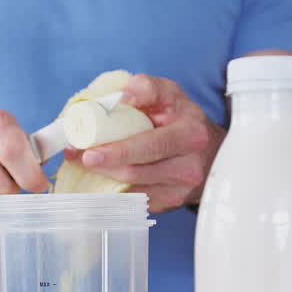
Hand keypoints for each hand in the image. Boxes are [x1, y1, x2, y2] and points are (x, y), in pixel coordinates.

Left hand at [69, 74, 224, 212]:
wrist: (211, 154)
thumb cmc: (184, 120)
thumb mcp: (172, 95)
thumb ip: (148, 88)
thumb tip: (121, 96)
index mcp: (190, 133)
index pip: (151, 144)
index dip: (119, 150)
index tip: (91, 150)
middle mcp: (189, 165)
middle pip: (137, 170)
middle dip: (104, 164)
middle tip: (79, 157)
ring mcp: (180, 189)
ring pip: (133, 187)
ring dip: (103, 177)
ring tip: (83, 162)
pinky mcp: (169, 203)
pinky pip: (135, 199)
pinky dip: (114, 188)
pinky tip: (102, 177)